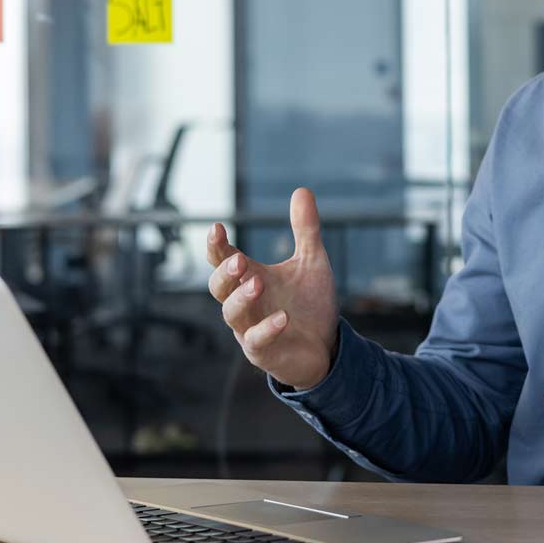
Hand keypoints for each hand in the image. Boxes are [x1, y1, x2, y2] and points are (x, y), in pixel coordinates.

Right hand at [206, 188, 339, 389]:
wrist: (326, 346)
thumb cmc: (309, 304)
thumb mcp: (311, 262)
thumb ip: (305, 229)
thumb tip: (302, 190)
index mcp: (251, 278)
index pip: (223, 260)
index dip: (216, 246)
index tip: (217, 227)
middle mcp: (245, 302)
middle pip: (218, 287)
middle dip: (225, 272)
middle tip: (238, 260)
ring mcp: (250, 328)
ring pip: (231, 313)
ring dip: (241, 298)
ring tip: (258, 283)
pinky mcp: (263, 352)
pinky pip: (255, 341)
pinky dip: (266, 329)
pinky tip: (282, 318)